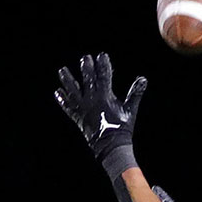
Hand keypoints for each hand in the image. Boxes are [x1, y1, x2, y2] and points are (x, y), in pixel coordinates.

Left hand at [55, 53, 146, 167]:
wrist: (110, 145)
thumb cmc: (122, 128)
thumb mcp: (131, 110)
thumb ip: (135, 94)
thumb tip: (143, 79)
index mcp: (105, 96)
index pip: (104, 76)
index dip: (103, 65)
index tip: (102, 55)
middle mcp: (91, 100)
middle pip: (87, 80)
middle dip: (86, 68)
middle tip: (85, 58)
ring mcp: (83, 109)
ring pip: (72, 91)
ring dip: (67, 80)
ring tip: (62, 70)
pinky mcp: (77, 118)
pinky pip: (67, 107)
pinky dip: (62, 99)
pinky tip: (57, 92)